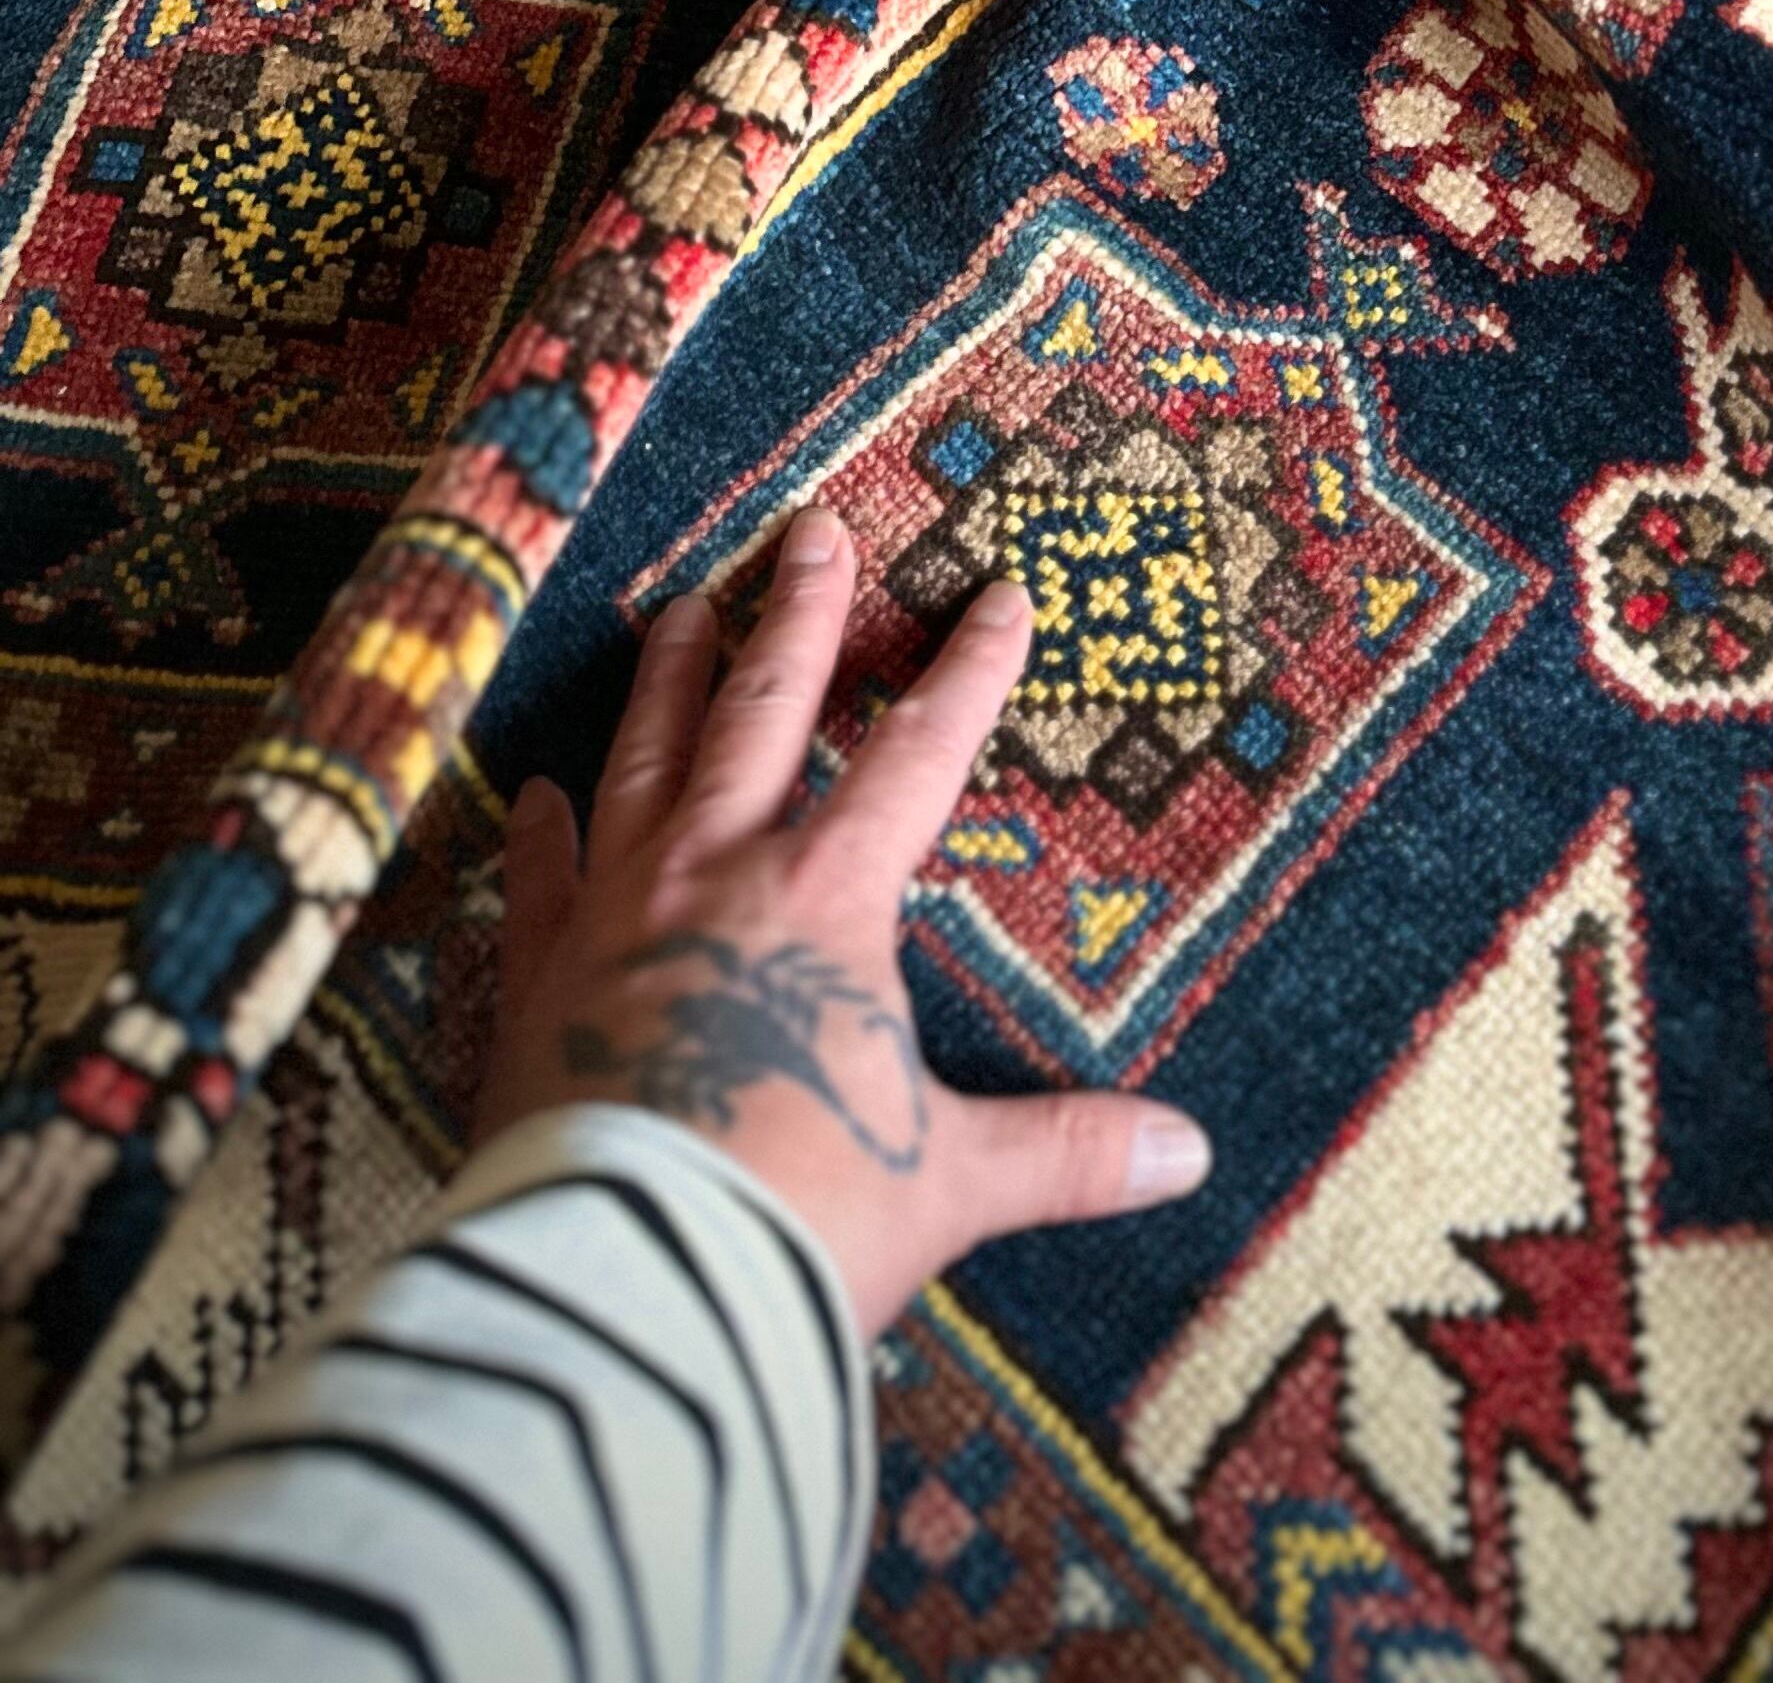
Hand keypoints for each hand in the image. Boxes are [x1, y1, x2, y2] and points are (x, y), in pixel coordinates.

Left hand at [476, 507, 1210, 1335]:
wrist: (625, 1287)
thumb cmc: (798, 1221)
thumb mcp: (951, 1182)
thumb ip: (1066, 1152)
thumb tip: (1189, 1154)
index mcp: (828, 895)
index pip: (918, 753)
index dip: (967, 672)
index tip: (1000, 594)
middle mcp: (717, 873)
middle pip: (764, 711)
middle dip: (801, 619)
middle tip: (815, 533)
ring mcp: (613, 913)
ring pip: (647, 759)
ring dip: (670, 678)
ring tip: (680, 607)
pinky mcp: (536, 978)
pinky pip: (538, 875)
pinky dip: (541, 829)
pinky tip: (536, 792)